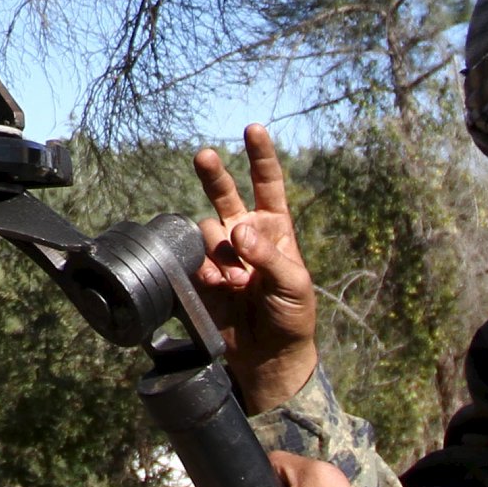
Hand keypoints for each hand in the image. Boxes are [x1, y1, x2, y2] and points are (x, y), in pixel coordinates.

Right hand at [192, 121, 318, 412]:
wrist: (267, 358)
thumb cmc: (292, 317)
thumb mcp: (294, 285)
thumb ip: (267, 255)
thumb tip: (238, 231)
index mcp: (275, 229)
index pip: (268, 184)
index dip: (261, 156)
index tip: (253, 128)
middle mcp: (244, 235)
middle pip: (225, 194)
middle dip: (213, 174)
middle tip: (204, 156)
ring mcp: (221, 255)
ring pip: (205, 232)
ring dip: (218, 253)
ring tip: (234, 282)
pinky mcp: (201, 276)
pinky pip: (193, 261)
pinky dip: (204, 272)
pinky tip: (217, 288)